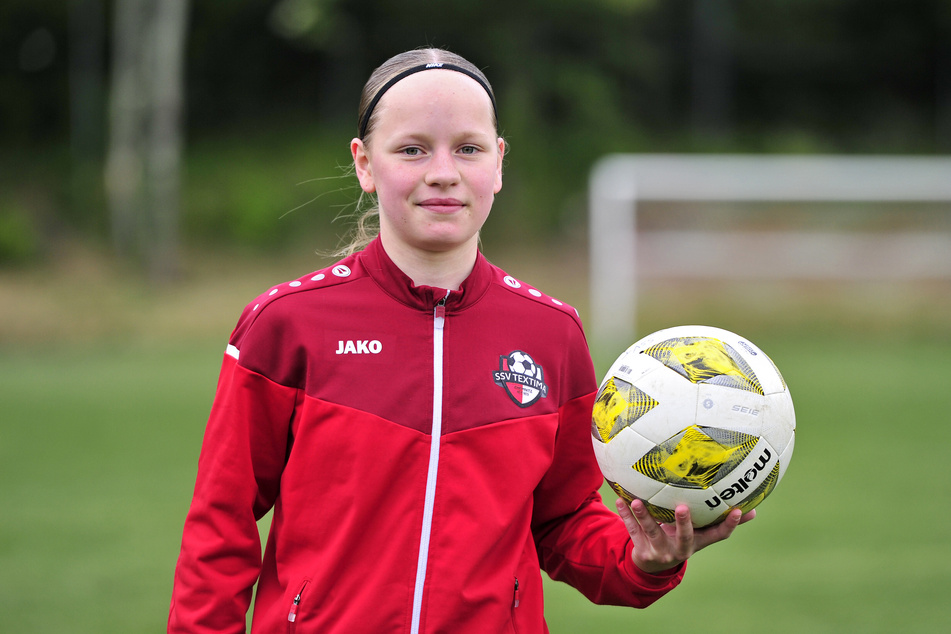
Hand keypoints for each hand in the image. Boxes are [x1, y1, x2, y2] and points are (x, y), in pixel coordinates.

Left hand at [616, 498, 755, 573]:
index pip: (717, 535)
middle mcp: (680, 549)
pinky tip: (620, 500)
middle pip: (684, 537)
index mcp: (697, 543)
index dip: (729, 525)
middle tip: (682, 507)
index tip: (738, 510)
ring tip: (638, 501)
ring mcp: (660, 550)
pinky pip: (632, 530)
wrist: (653, 565)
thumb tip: (754, 509)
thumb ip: (720, 522)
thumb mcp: (701, 535)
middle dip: (683, 524)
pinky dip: (625, 516)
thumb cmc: (681, 540)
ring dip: (644, 517)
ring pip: (652, 533)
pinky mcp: (641, 549)